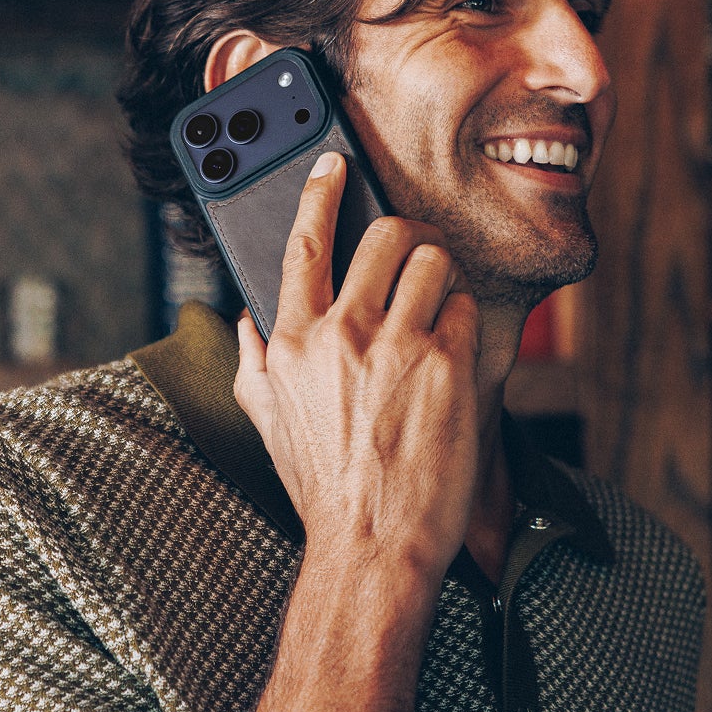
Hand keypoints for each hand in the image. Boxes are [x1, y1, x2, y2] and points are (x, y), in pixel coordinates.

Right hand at [234, 152, 480, 595]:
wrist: (372, 546)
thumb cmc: (324, 491)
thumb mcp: (267, 427)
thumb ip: (252, 365)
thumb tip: (244, 322)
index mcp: (290, 343)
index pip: (301, 244)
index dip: (317, 192)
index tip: (331, 165)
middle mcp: (340, 334)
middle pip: (384, 236)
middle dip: (408, 237)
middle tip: (418, 255)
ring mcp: (395, 345)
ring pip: (433, 262)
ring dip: (442, 280)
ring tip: (439, 315)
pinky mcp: (445, 364)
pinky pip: (466, 309)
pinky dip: (466, 325)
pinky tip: (455, 361)